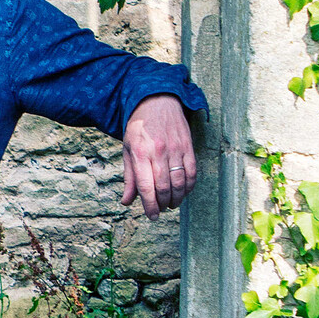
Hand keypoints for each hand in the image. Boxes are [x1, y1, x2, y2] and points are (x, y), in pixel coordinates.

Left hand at [121, 96, 199, 218]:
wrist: (157, 101)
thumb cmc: (139, 128)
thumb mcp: (128, 149)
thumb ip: (129, 177)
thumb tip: (127, 201)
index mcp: (140, 153)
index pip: (146, 186)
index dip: (149, 205)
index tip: (152, 217)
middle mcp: (158, 151)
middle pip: (164, 187)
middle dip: (162, 204)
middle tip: (160, 210)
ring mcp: (176, 148)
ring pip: (179, 182)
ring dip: (176, 198)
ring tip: (171, 204)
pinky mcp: (188, 146)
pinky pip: (192, 172)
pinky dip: (189, 187)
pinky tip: (183, 192)